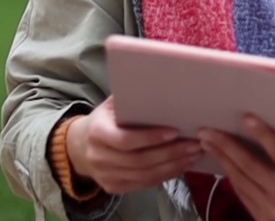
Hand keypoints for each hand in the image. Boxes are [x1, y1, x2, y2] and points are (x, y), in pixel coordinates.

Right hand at [66, 96, 201, 194]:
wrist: (80, 146)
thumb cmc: (105, 120)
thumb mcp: (111, 105)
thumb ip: (130, 99)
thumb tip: (162, 85)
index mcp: (97, 132)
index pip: (126, 140)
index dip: (151, 138)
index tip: (175, 132)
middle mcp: (99, 157)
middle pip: (139, 161)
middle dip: (170, 154)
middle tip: (194, 145)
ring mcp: (105, 175)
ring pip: (144, 176)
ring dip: (172, 166)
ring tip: (193, 155)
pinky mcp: (113, 187)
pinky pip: (143, 185)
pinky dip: (165, 176)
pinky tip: (181, 166)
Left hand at [199, 111, 274, 220]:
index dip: (261, 133)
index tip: (245, 118)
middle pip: (249, 165)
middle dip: (226, 146)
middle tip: (208, 131)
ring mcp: (271, 209)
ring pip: (240, 179)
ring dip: (222, 159)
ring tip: (207, 142)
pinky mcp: (262, 218)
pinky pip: (241, 193)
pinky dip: (230, 175)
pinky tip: (221, 160)